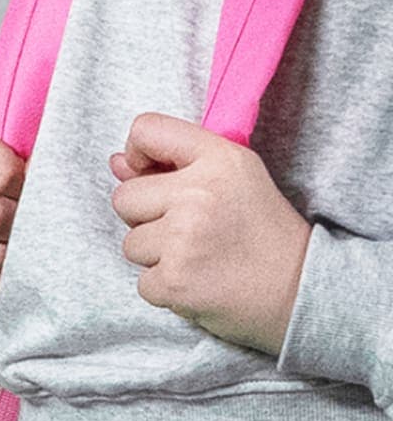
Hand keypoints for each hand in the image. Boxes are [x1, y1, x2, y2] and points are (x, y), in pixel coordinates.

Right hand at [0, 125, 24, 295]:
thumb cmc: (5, 179)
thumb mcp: (20, 155)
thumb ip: (37, 157)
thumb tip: (51, 171)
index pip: (2, 172)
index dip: (27, 184)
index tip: (32, 185)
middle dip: (21, 223)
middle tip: (30, 219)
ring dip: (13, 252)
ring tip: (19, 239)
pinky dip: (0, 276)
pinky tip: (3, 260)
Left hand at [108, 112, 310, 354]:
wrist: (304, 292)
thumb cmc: (263, 232)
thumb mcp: (234, 178)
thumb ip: (172, 163)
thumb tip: (116, 162)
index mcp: (218, 159)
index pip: (146, 128)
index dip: (139, 152)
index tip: (153, 173)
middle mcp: (198, 194)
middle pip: (124, 198)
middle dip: (148, 218)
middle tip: (193, 231)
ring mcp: (184, 239)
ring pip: (131, 244)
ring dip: (158, 257)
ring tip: (201, 258)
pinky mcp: (176, 282)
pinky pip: (143, 282)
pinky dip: (167, 289)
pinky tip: (201, 283)